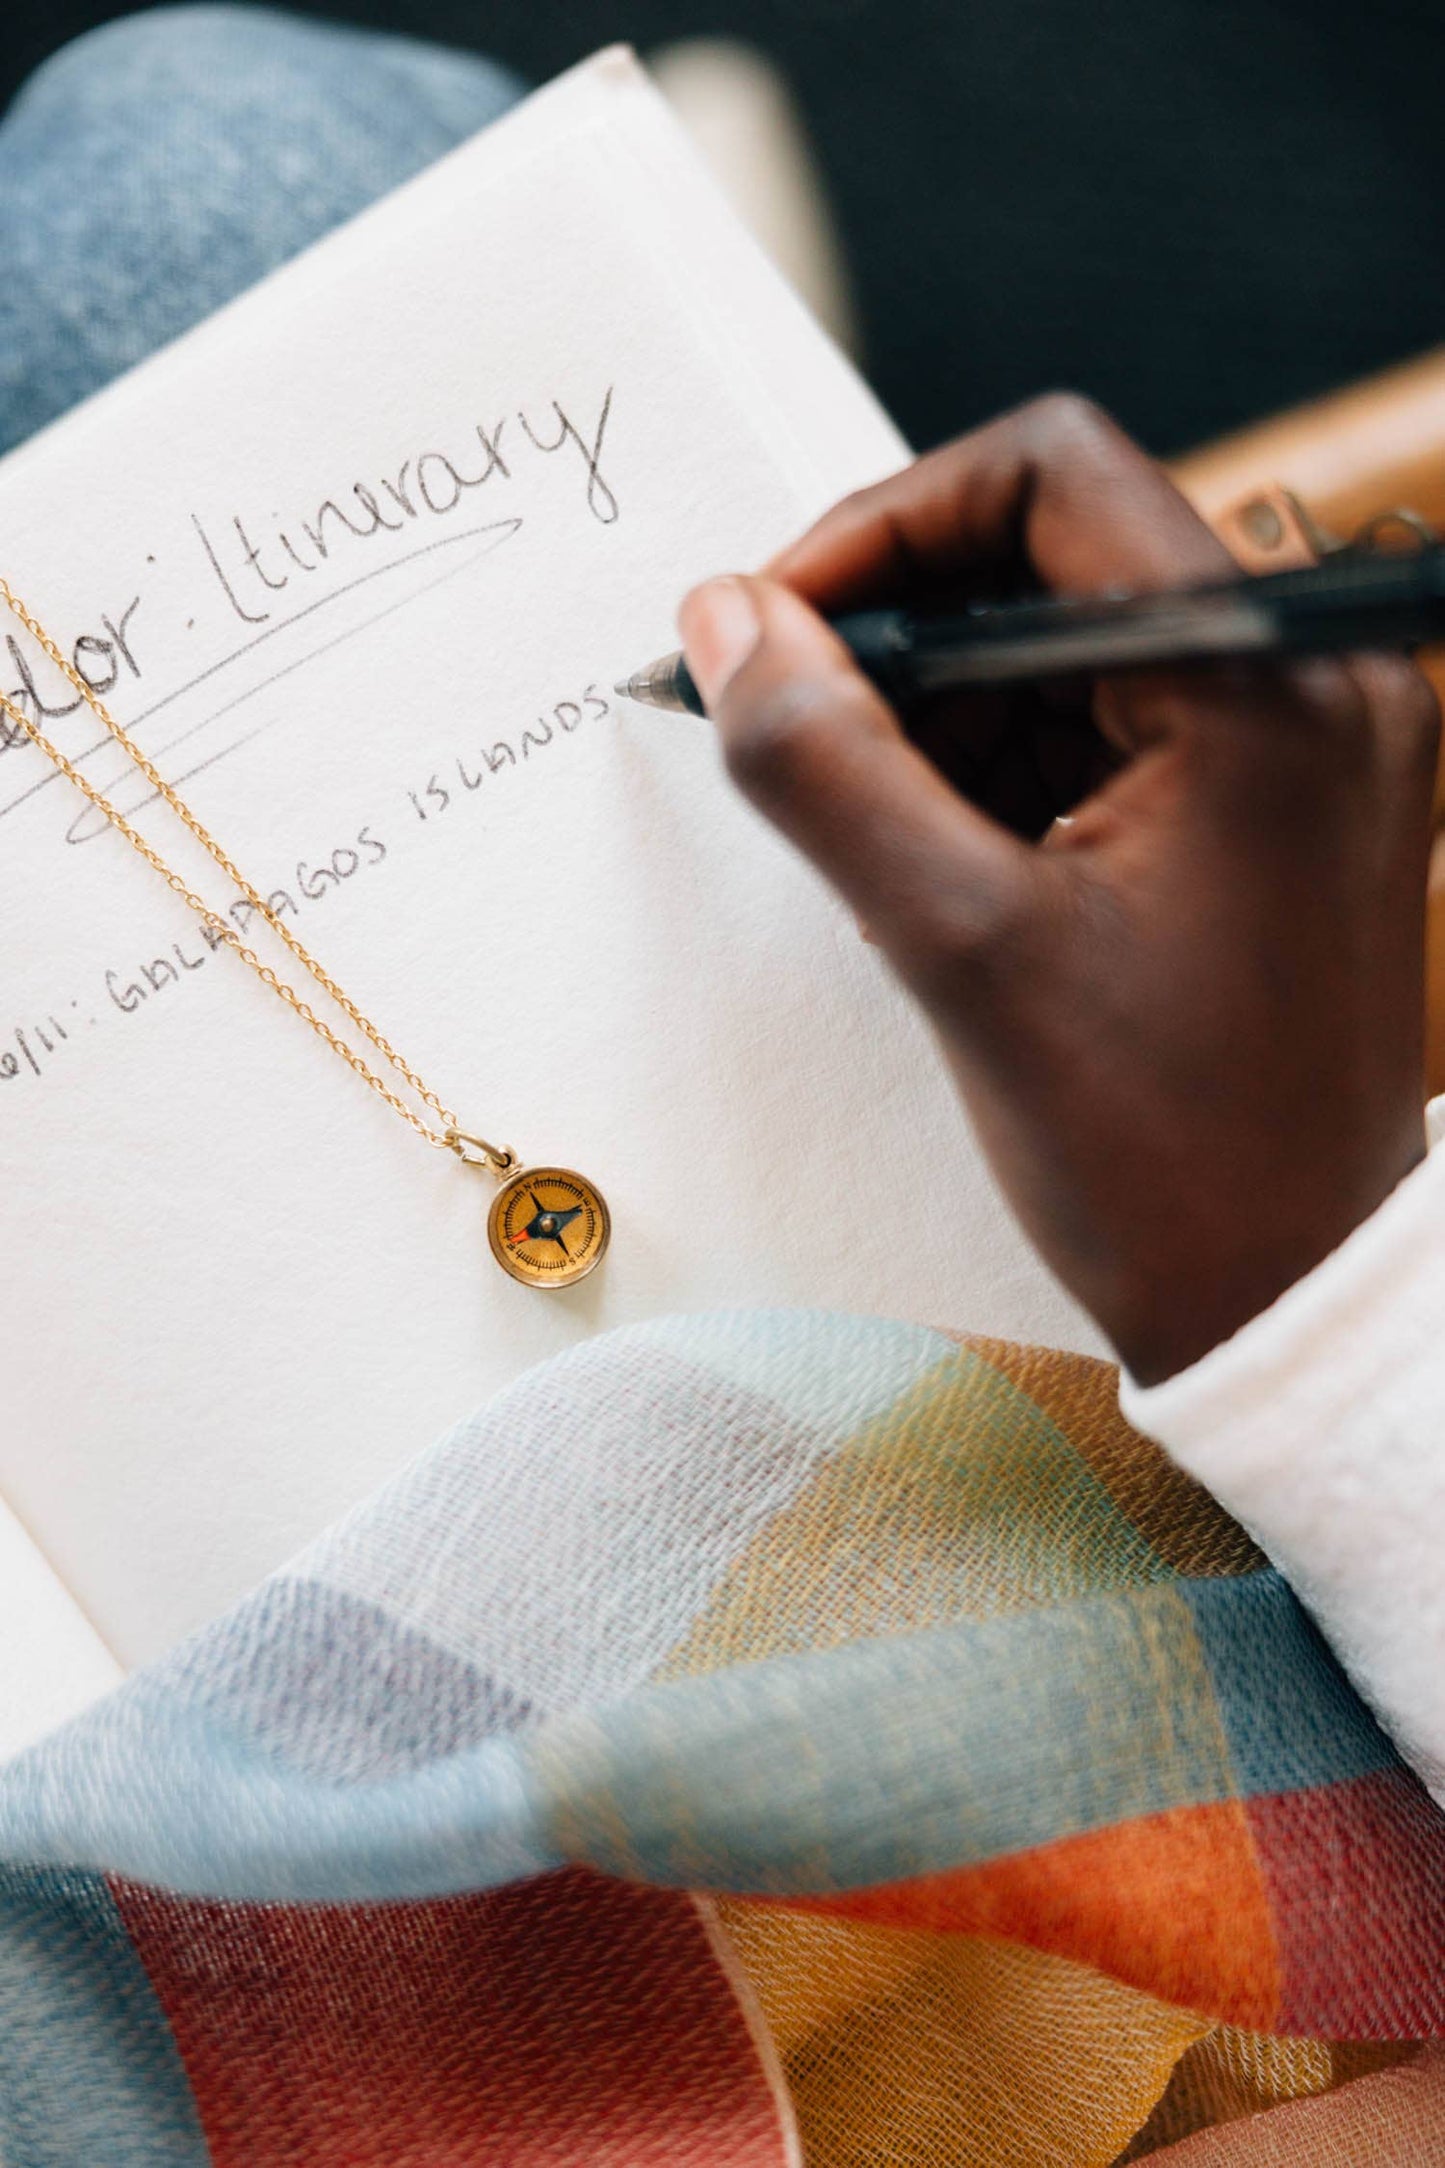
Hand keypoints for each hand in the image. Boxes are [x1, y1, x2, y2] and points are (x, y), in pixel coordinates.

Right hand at [679, 395, 1440, 1382]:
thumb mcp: (957, 949)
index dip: (883, 529)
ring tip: (886, 846)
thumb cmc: (1164, 1155)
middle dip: (910, 637)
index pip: (1048, 474)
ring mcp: (1315, 738)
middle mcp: (1318, 676)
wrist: (1293, 1296)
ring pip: (1079, 636)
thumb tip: (730, 624)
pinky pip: (1121, 717)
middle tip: (801, 736)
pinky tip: (953, 868)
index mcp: (1266, 682)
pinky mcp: (1290, 798)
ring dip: (953, 711)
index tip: (779, 627)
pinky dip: (1015, 764)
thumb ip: (826, 765)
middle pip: (1062, 549)